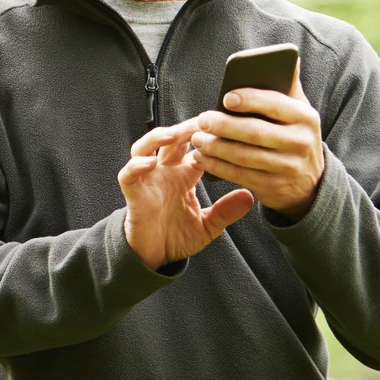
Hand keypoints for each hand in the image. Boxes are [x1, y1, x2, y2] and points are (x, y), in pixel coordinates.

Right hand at [119, 123, 254, 268]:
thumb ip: (226, 211)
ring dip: (157, 137)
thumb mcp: (209, 226)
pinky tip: (150, 162)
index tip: (225, 130)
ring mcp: (148, 180)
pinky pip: (129, 174)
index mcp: (184, 176)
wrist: (155, 257)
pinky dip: (137, 165)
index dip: (209, 137)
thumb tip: (249, 197)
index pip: (197, 148)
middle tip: (203, 121)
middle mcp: (165, 172)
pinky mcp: (134, 193)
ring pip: (145, 147)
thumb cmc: (177, 237)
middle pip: (172, 139)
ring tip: (174, 135)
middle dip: (186, 128)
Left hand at [188, 65, 326, 218]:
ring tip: (197, 138)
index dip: (250, 100)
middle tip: (202, 119)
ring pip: (245, 156)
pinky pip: (240, 175)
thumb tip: (287, 57)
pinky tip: (202, 158)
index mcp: (306, 118)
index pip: (275, 104)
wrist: (310, 183)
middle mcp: (301, 143)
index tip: (225, 97)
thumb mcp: (299, 113)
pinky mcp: (273, 187)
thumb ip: (288, 87)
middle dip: (225, 126)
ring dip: (216, 147)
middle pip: (256, 132)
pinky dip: (218, 166)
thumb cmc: (294, 135)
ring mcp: (288, 167)